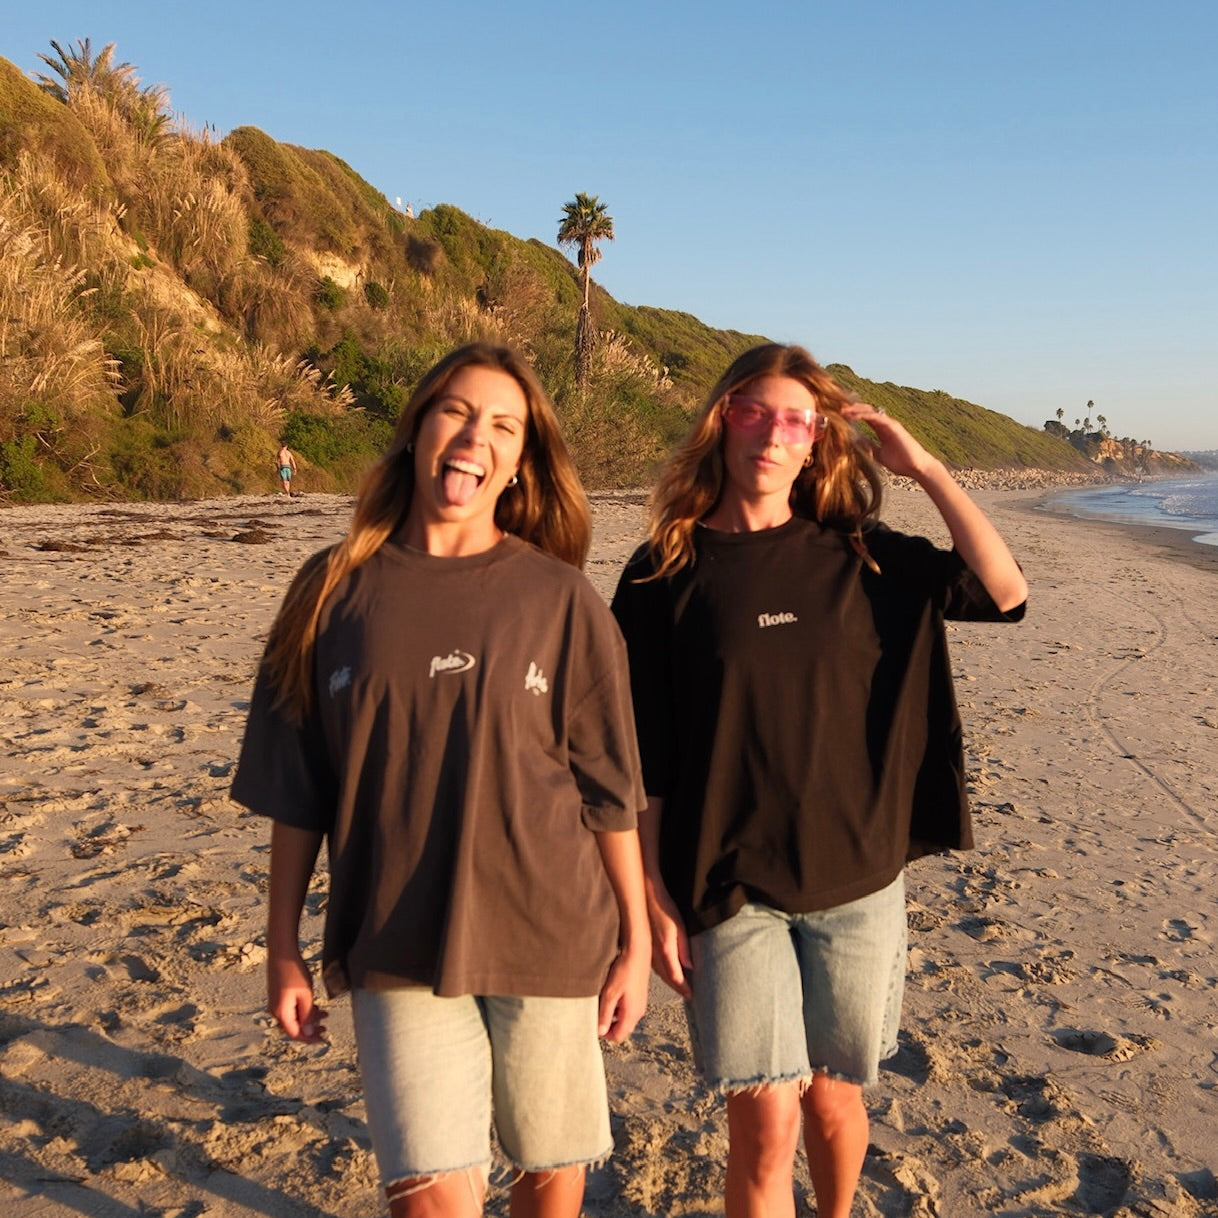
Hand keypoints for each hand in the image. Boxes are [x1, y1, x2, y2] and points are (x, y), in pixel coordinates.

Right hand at [267, 949, 327, 1042]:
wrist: (282, 953)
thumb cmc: (294, 972)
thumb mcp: (305, 995)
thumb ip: (307, 1015)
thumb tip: (309, 1034)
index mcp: (282, 1013)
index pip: (295, 1034)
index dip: (309, 1038)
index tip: (322, 1038)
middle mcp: (276, 1011)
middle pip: (294, 1027)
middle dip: (310, 1028)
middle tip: (325, 1027)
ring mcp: (276, 1003)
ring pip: (294, 1017)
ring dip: (308, 1018)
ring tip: (324, 1014)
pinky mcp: (278, 996)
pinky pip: (291, 1009)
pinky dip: (303, 1010)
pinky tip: (313, 1005)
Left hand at [598, 944, 649, 1042]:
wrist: (638, 952)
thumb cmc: (625, 970)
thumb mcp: (610, 993)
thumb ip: (605, 1014)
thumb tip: (600, 1031)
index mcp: (632, 1014)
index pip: (618, 1036)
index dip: (605, 1034)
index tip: (594, 1025)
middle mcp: (639, 1011)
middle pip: (622, 1029)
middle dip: (608, 1025)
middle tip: (597, 1013)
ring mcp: (640, 1003)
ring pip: (624, 1018)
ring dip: (613, 1015)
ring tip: (603, 1001)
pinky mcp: (640, 995)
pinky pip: (628, 1008)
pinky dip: (618, 1006)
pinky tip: (612, 993)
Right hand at [647, 882, 692, 999]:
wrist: (646, 898)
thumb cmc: (664, 909)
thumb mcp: (679, 927)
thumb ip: (684, 948)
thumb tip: (690, 966)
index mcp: (665, 951)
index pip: (676, 977)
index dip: (684, 988)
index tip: (691, 996)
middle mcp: (655, 955)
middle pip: (668, 979)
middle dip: (678, 988)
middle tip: (688, 996)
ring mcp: (649, 952)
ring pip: (661, 973)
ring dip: (671, 982)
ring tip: (680, 987)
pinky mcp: (646, 947)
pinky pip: (656, 966)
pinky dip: (664, 973)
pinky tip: (668, 973)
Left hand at [841, 402, 935, 481]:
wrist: (916, 468)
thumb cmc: (901, 463)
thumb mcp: (878, 454)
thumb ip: (869, 446)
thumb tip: (855, 442)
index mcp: (881, 429)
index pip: (864, 417)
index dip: (852, 414)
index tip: (837, 414)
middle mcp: (885, 423)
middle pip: (865, 411)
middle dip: (851, 408)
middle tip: (836, 407)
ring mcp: (890, 423)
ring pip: (870, 411)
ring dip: (855, 409)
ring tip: (841, 409)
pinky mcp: (894, 426)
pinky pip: (877, 417)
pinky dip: (864, 415)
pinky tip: (853, 415)